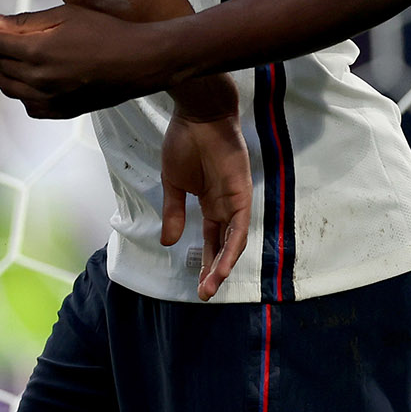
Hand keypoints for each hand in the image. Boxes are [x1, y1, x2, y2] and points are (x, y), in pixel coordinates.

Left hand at [0, 6, 165, 117]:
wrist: (143, 61)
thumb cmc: (105, 30)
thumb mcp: (64, 16)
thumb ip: (24, 22)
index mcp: (38, 52)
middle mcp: (41, 80)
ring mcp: (53, 99)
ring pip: (10, 88)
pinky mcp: (65, 110)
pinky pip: (31, 106)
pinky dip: (19, 94)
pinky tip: (20, 83)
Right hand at [161, 93, 252, 300]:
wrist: (198, 118)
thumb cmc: (183, 143)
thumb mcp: (173, 183)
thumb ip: (174, 212)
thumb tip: (168, 242)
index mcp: (209, 203)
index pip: (210, 239)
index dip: (205, 260)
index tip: (195, 283)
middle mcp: (225, 207)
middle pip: (223, 246)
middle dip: (213, 270)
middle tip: (203, 293)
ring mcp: (235, 202)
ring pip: (234, 242)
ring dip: (223, 265)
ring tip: (210, 286)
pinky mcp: (242, 195)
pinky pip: (240, 228)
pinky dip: (232, 247)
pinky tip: (223, 264)